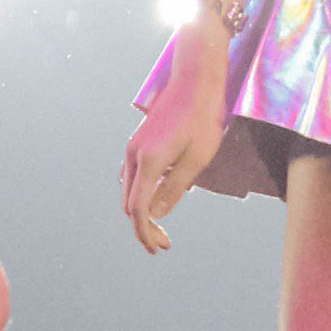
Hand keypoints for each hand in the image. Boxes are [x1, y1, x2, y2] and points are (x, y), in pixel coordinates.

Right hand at [122, 22, 233, 252]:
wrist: (194, 82)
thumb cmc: (201, 119)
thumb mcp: (197, 159)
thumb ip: (175, 188)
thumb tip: (157, 215)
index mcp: (148, 162)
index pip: (138, 209)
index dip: (145, 232)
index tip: (157, 248)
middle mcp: (134, 156)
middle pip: (129, 203)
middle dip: (144, 226)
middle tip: (164, 243)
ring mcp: (133, 148)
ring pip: (129, 190)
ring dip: (142, 210)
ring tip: (162, 228)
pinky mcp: (139, 142)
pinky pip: (134, 177)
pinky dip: (141, 194)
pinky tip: (159, 199)